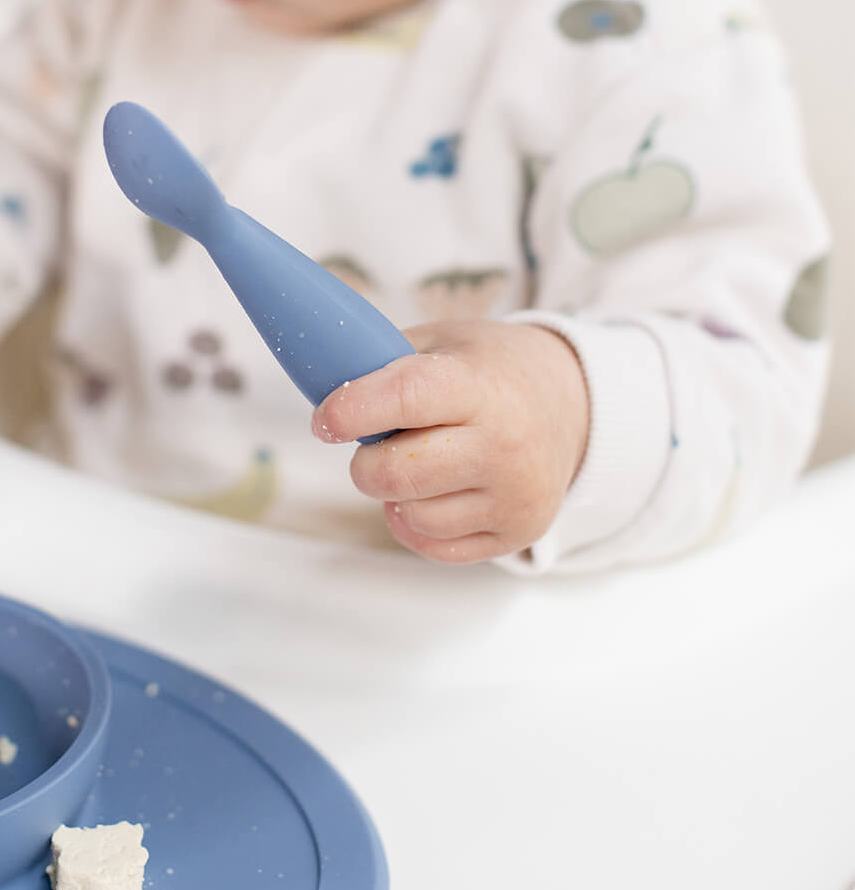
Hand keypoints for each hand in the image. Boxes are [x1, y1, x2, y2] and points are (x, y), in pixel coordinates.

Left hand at [312, 319, 589, 562]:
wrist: (568, 402)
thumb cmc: (489, 369)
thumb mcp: (443, 343)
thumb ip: (384, 364)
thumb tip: (320, 388)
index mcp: (482, 386)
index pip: (406, 399)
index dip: (352, 409)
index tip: (324, 418)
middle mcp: (505, 444)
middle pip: (398, 474)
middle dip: (366, 462)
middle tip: (372, 443)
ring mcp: (515, 495)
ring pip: (412, 516)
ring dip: (394, 493)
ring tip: (416, 462)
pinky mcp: (518, 533)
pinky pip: (433, 546)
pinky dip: (414, 522)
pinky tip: (429, 493)